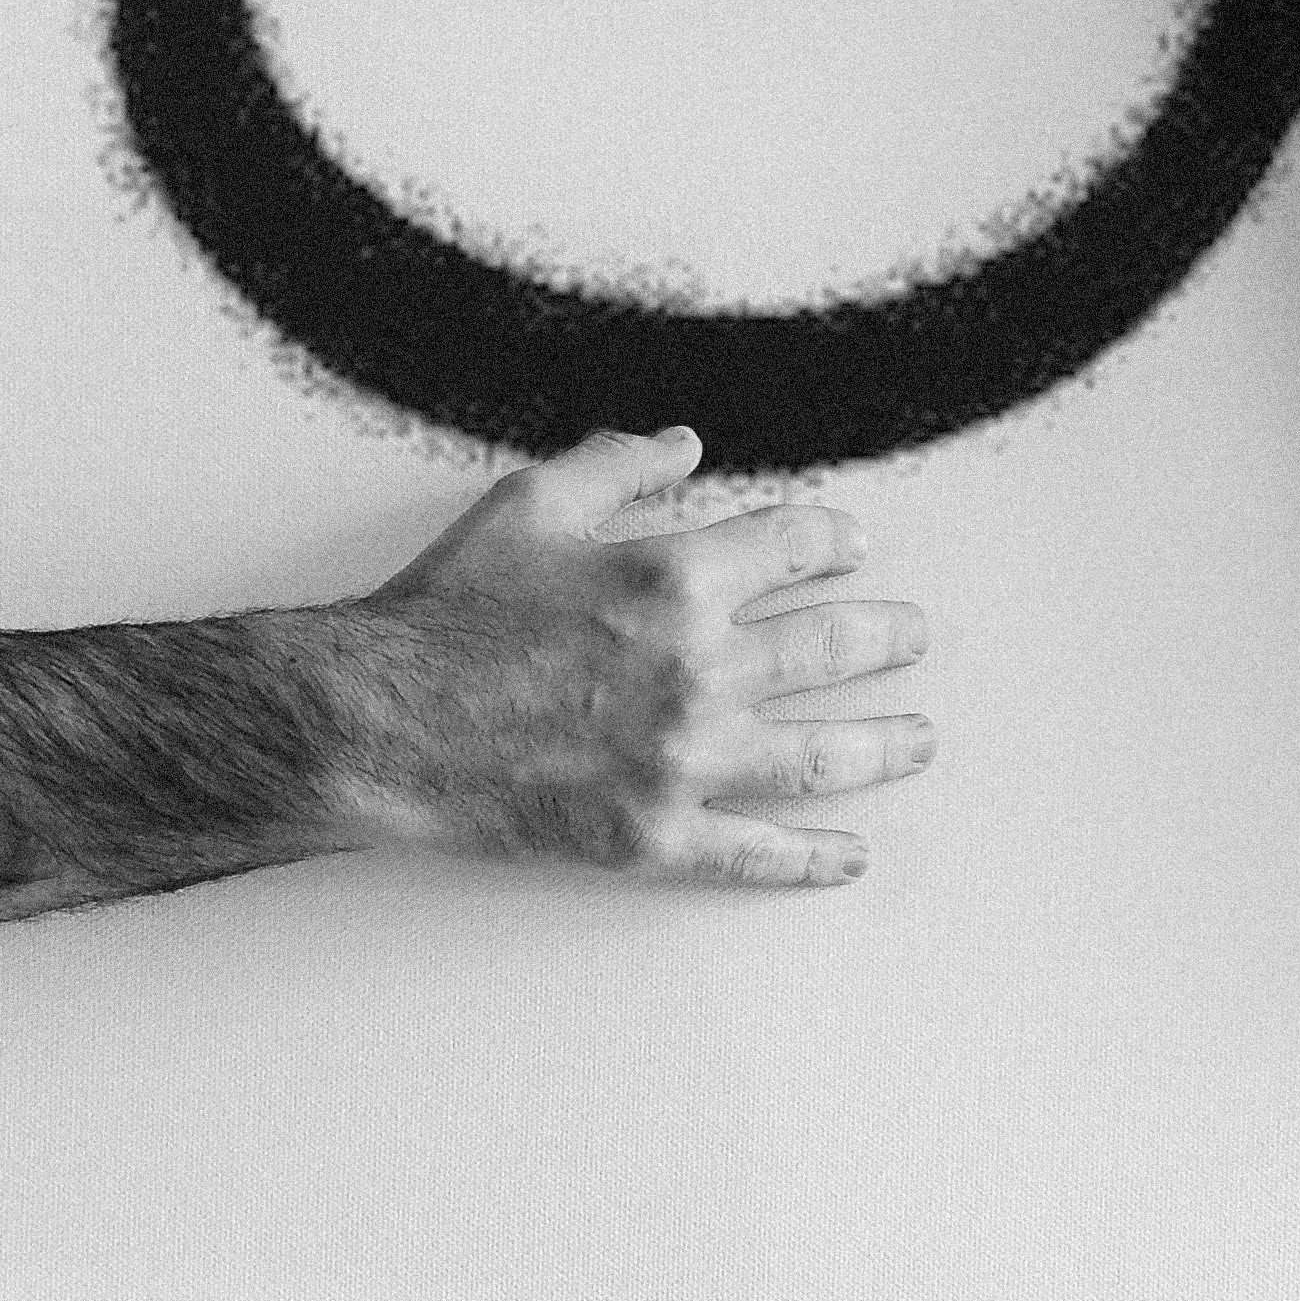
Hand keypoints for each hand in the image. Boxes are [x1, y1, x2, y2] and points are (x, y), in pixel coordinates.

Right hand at [320, 427, 933, 885]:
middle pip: (834, 647)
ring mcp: (684, 760)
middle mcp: (698, 669)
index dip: (837, 540)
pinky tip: (851, 854)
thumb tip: (685, 443)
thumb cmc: (446, 612)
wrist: (380, 723)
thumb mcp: (529, 504)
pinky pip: (759, 853)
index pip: (797, 547)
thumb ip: (618, 464)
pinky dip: (816, 857)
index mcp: (675, 577)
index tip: (854, 547)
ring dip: (887, 743)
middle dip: (888, 636)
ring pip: (824, 754)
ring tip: (919, 737)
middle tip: (912, 636)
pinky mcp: (655, 835)